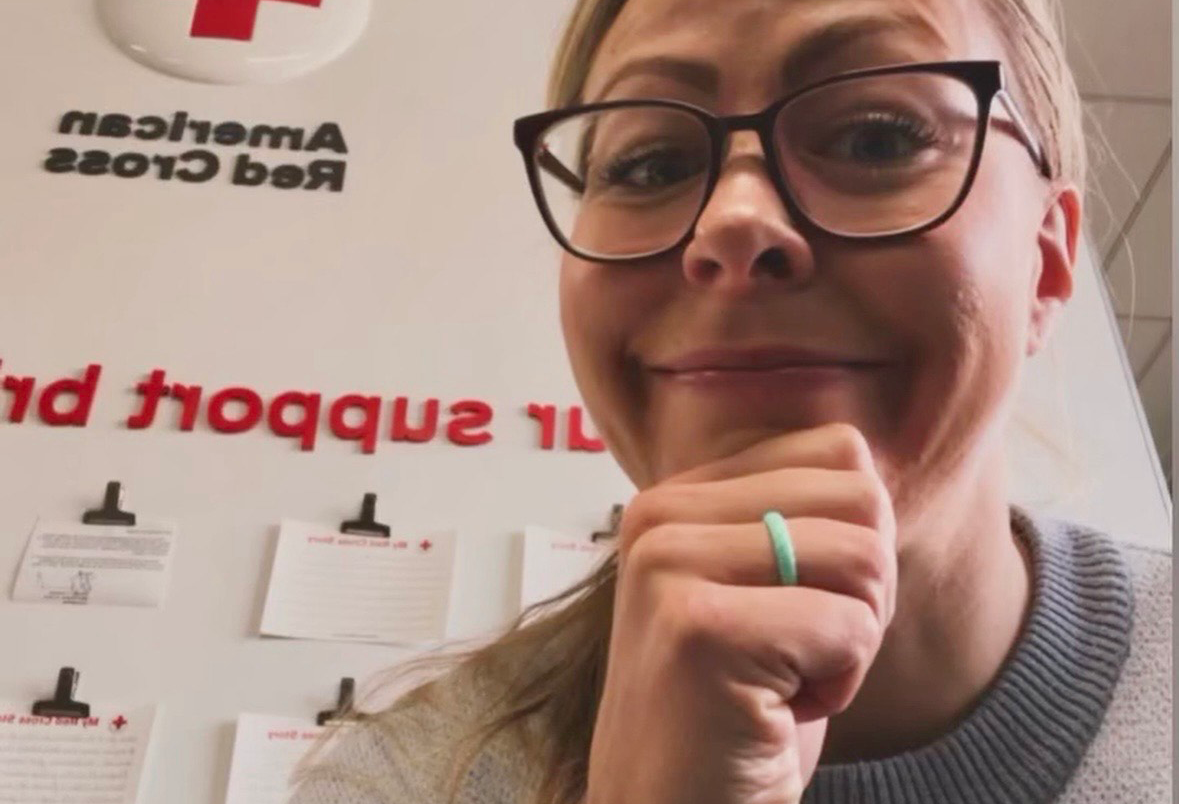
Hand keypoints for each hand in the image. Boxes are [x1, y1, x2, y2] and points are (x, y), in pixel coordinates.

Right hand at [584, 423, 897, 803]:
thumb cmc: (735, 707)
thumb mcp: (759, 588)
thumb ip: (794, 515)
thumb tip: (870, 462)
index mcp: (677, 496)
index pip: (838, 451)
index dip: (857, 538)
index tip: (803, 603)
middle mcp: (661, 516)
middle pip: (861, 498)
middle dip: (864, 591)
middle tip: (804, 650)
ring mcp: (669, 567)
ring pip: (864, 558)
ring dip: (854, 641)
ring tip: (787, 679)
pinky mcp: (698, 629)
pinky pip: (851, 628)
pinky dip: (841, 685)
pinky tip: (779, 710)